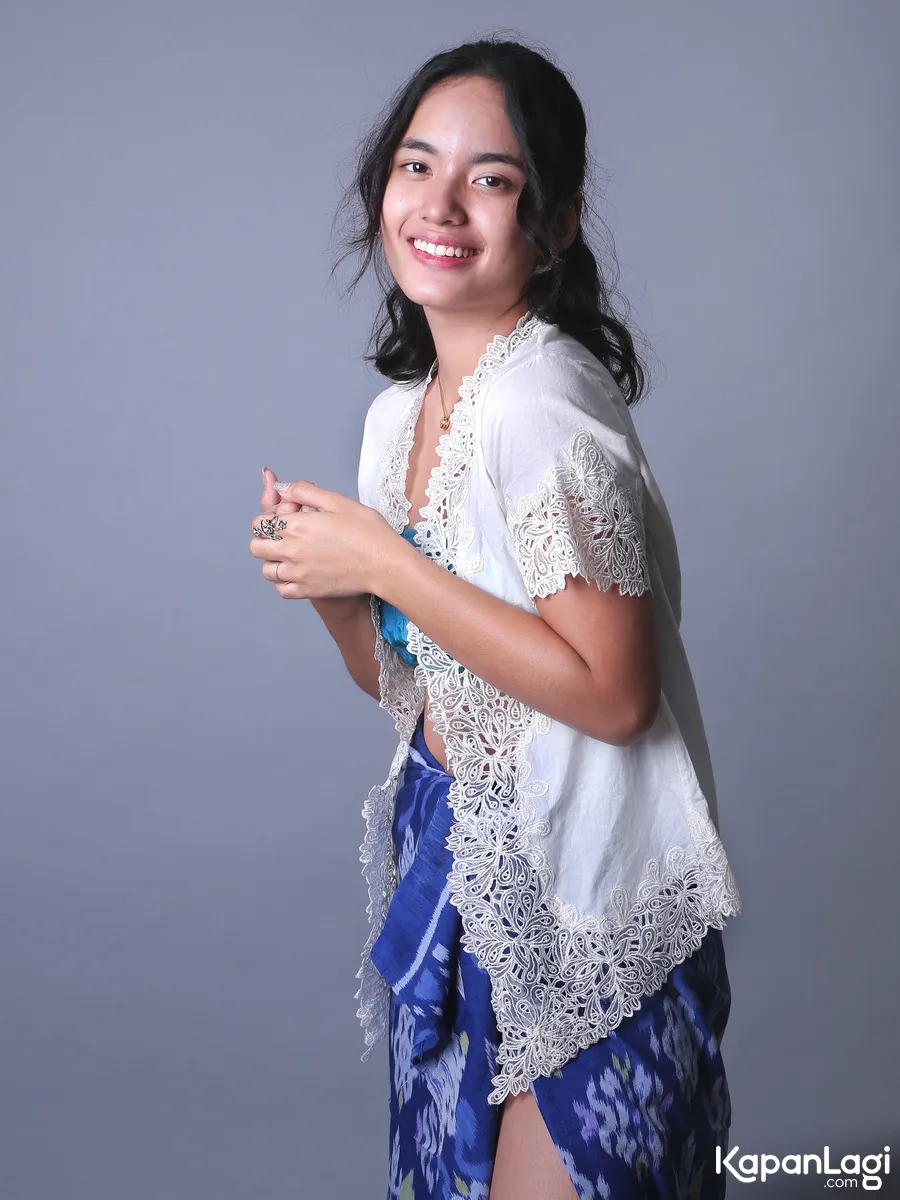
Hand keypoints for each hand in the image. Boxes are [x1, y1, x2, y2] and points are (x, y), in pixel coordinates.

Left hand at [250, 475, 398, 599]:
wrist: (385, 564)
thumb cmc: (367, 531)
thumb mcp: (337, 500)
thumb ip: (304, 491)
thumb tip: (282, 488)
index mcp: (297, 526)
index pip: (260, 523)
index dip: (267, 519)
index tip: (280, 520)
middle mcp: (292, 550)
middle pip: (256, 547)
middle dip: (264, 540)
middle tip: (282, 537)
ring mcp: (298, 573)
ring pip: (266, 570)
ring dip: (272, 562)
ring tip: (289, 556)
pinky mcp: (308, 591)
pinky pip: (282, 590)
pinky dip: (283, 582)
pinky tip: (296, 573)